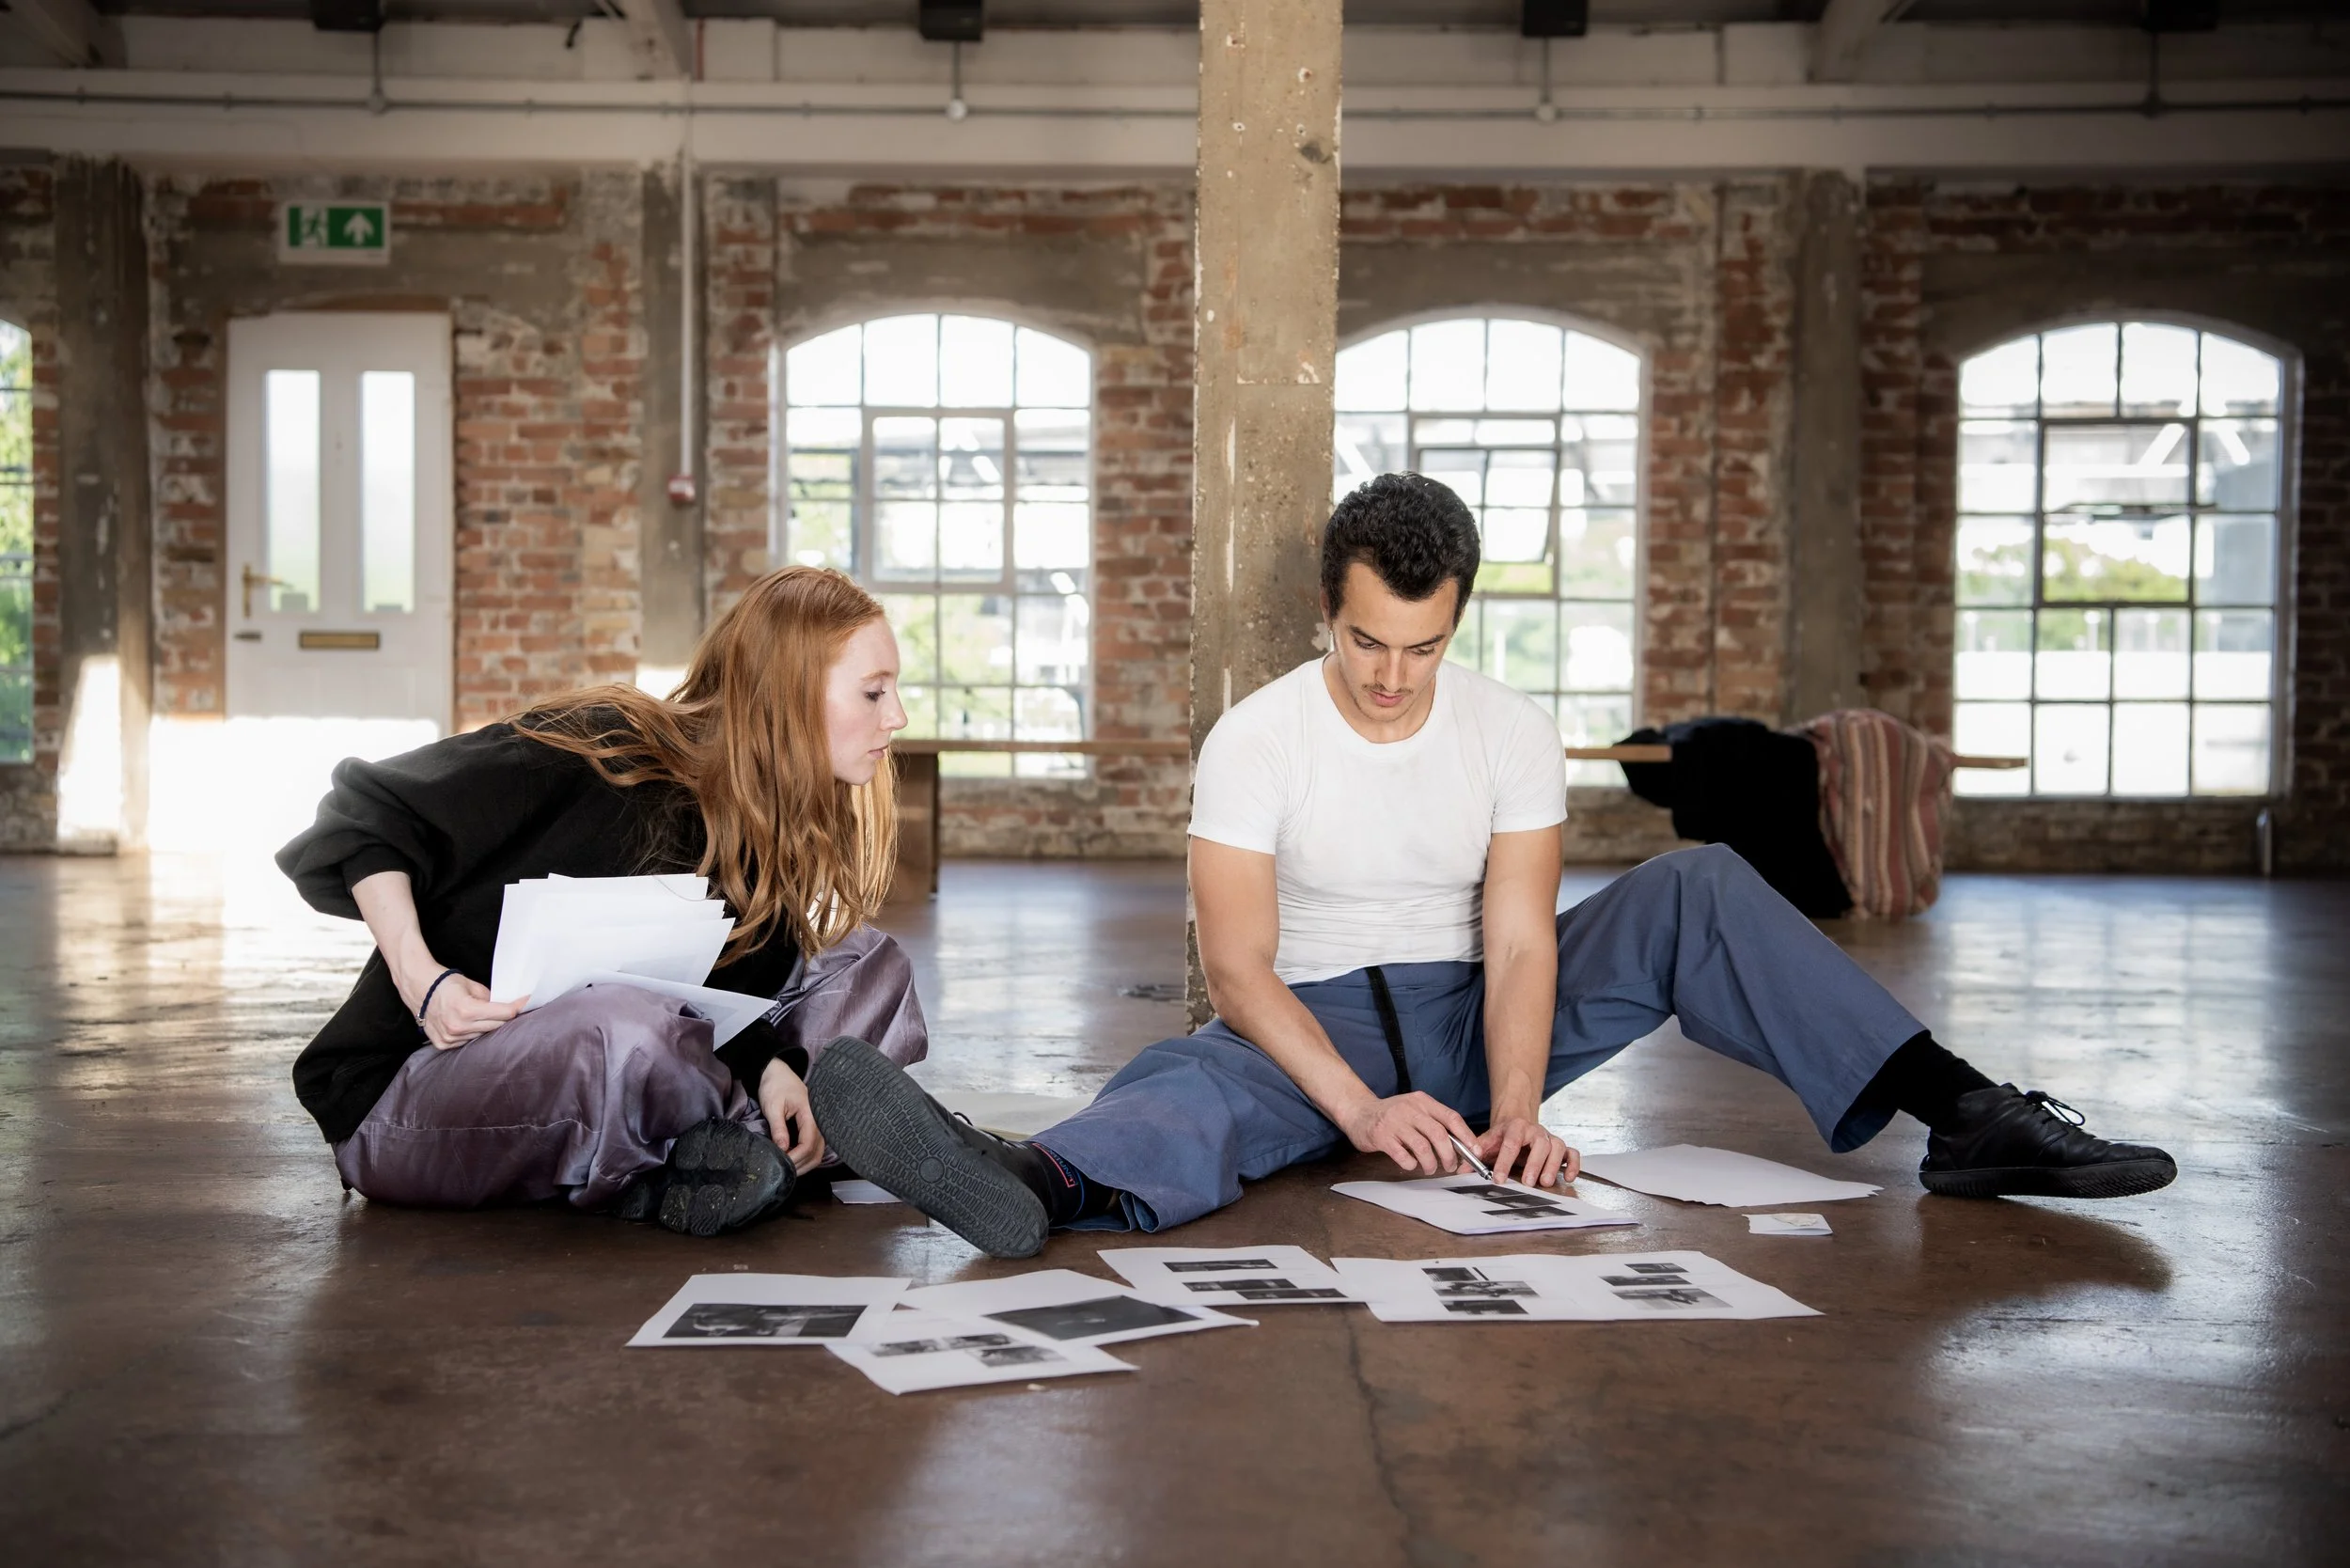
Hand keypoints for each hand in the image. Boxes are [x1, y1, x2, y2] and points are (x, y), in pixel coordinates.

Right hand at [408, 969, 524, 1049]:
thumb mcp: (472, 986)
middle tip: (512, 1010)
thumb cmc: (445, 983)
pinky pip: (467, 1042)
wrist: (418, 988)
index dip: (517, 1007)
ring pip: (482, 1036)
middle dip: (505, 1018)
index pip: (503, 1014)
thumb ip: (490, 999)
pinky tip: (470, 1025)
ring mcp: (450, 1038)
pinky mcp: (443, 1044)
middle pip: (495, 1027)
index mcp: (467, 1010)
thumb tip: (507, 1006)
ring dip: (487, 1027)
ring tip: (485, 1016)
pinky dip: (472, 1034)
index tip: (528, 1002)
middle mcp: (458, 1027)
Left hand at [758, 1058, 826, 1173]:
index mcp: (810, 1114)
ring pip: (818, 1151)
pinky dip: (806, 1157)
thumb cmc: (775, 1086)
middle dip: (801, 1165)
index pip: (808, 1143)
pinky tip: (793, 1160)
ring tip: (788, 1169)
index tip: (781, 1164)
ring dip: (805, 1164)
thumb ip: (778, 1128)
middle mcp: (818, 1121)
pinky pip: (814, 1146)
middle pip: (817, 1151)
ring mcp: (817, 1124)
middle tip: (784, 1172)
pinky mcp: (812, 1126)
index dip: (796, 1157)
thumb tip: (782, 1149)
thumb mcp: (773, 1105)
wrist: (778, 1072)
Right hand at [1339, 1091, 1481, 1177]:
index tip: (1475, 1151)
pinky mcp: (1381, 1136)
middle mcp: (1409, 1109)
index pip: (1451, 1117)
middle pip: (1439, 1134)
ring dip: (1430, 1163)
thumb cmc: (1392, 1114)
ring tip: (1430, 1168)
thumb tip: (1461, 1145)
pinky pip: (1403, 1156)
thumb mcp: (1414, 1109)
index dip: (1466, 1136)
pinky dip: (1411, 1164)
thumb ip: (1434, 1122)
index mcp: (1422, 1101)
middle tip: (1450, 1166)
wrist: (1359, 1112)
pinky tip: (1410, 1163)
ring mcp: (1394, 1122)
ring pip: (1422, 1147)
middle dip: (1449, 1155)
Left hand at [1477, 1113, 1578, 1188]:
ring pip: (1557, 1148)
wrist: (1518, 1122)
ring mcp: (1550, 1139)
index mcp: (1515, 1127)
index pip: (1510, 1143)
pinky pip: (1573, 1153)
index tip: (1499, 1179)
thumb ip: (1475, 1154)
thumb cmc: (1503, 1136)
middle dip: (1533, 1163)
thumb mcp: (1487, 1141)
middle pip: (1539, 1144)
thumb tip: (1461, 1170)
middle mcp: (1535, 1131)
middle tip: (1527, 1182)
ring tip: (1545, 1182)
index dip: (1505, 1161)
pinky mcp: (1561, 1147)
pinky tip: (1569, 1177)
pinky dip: (1574, 1165)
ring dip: (1553, 1165)